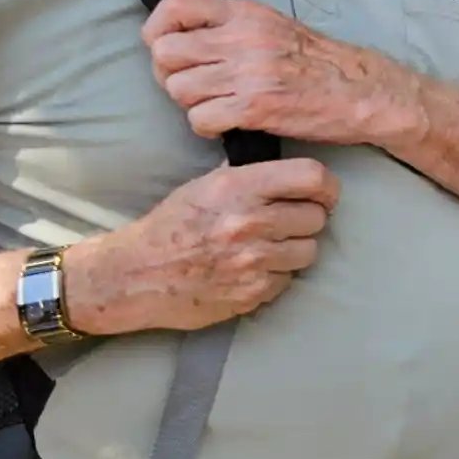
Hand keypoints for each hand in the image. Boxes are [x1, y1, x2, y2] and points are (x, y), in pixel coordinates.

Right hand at [64, 158, 339, 334]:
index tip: (321, 193)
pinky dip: (276, 276)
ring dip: (294, 249)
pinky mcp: (252, 292)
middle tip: (286, 223)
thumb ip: (247, 175)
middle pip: (317, 217)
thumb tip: (286, 165)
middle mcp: (248, 222)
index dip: (324, 186)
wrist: (134, 275)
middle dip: (307, 219)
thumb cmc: (169, 226)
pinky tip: (251, 270)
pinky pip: (288, 280)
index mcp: (236, 187)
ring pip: (309, 250)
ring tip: (268, 247)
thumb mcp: (203, 186)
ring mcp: (252, 260)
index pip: (312, 176)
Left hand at [140, 0, 422, 149]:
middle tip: (192, 86)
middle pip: (166, 54)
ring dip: (191, 104)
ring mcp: (250, 73)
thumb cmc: (318, 63)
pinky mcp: (256, 108)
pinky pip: (200, 119)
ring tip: (216, 106)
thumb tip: (183, 37)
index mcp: (246, 14)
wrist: (363, 91)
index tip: (165, 48)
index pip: (176, 6)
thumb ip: (231, 26)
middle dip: (170, 75)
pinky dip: (207, 127)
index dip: (157, 30)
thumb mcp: (274, 27)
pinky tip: (227, 124)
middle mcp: (244, 38)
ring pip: (179, 89)